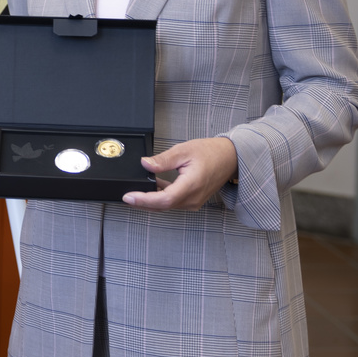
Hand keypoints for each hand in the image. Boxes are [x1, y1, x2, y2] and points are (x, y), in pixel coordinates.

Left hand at [122, 136, 238, 210]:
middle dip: (142, 202)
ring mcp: (194, 201)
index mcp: (191, 185)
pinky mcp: (193, 200)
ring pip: (167, 205)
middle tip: (126, 196)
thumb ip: (163, 160)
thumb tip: (145, 164)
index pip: (163, 200)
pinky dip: (160, 197)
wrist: (230, 158)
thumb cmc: (212, 153)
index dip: (144, 200)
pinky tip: (152, 188)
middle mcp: (193, 198)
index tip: (128, 197)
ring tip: (135, 192)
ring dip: (150, 201)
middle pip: (162, 206)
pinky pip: (173, 202)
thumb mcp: (184, 151)